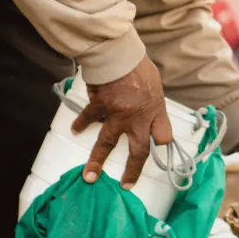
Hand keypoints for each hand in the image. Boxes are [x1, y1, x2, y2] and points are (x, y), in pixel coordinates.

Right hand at [72, 55, 172, 188]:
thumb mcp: (155, 85)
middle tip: (126, 184)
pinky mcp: (100, 107)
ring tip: (90, 176)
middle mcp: (138, 118)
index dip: (160, 143)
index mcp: (155, 111)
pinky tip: (75, 130)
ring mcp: (118, 114)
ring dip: (97, 161)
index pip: (163, 136)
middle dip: (133, 170)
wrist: (119, 53)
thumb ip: (150, 101)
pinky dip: (80, 124)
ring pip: (107, 144)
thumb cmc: (138, 65)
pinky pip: (89, 120)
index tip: (155, 148)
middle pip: (138, 151)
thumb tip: (145, 106)